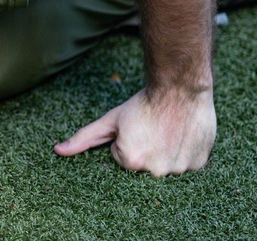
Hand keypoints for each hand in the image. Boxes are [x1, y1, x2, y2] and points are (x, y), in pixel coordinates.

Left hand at [53, 87, 215, 175]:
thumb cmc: (143, 102)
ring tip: (168, 130)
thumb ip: (84, 138)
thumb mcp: (111, 119)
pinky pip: (187, 164)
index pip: (122, 160)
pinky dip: (185, 153)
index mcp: (131, 161)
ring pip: (167, 166)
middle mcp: (155, 171)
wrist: (180, 85)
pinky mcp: (199, 164)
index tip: (137, 128)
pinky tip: (183, 135)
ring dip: (166, 152)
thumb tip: (57, 151)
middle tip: (153, 129)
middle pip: (144, 167)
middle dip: (146, 150)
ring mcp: (180, 169)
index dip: (128, 142)